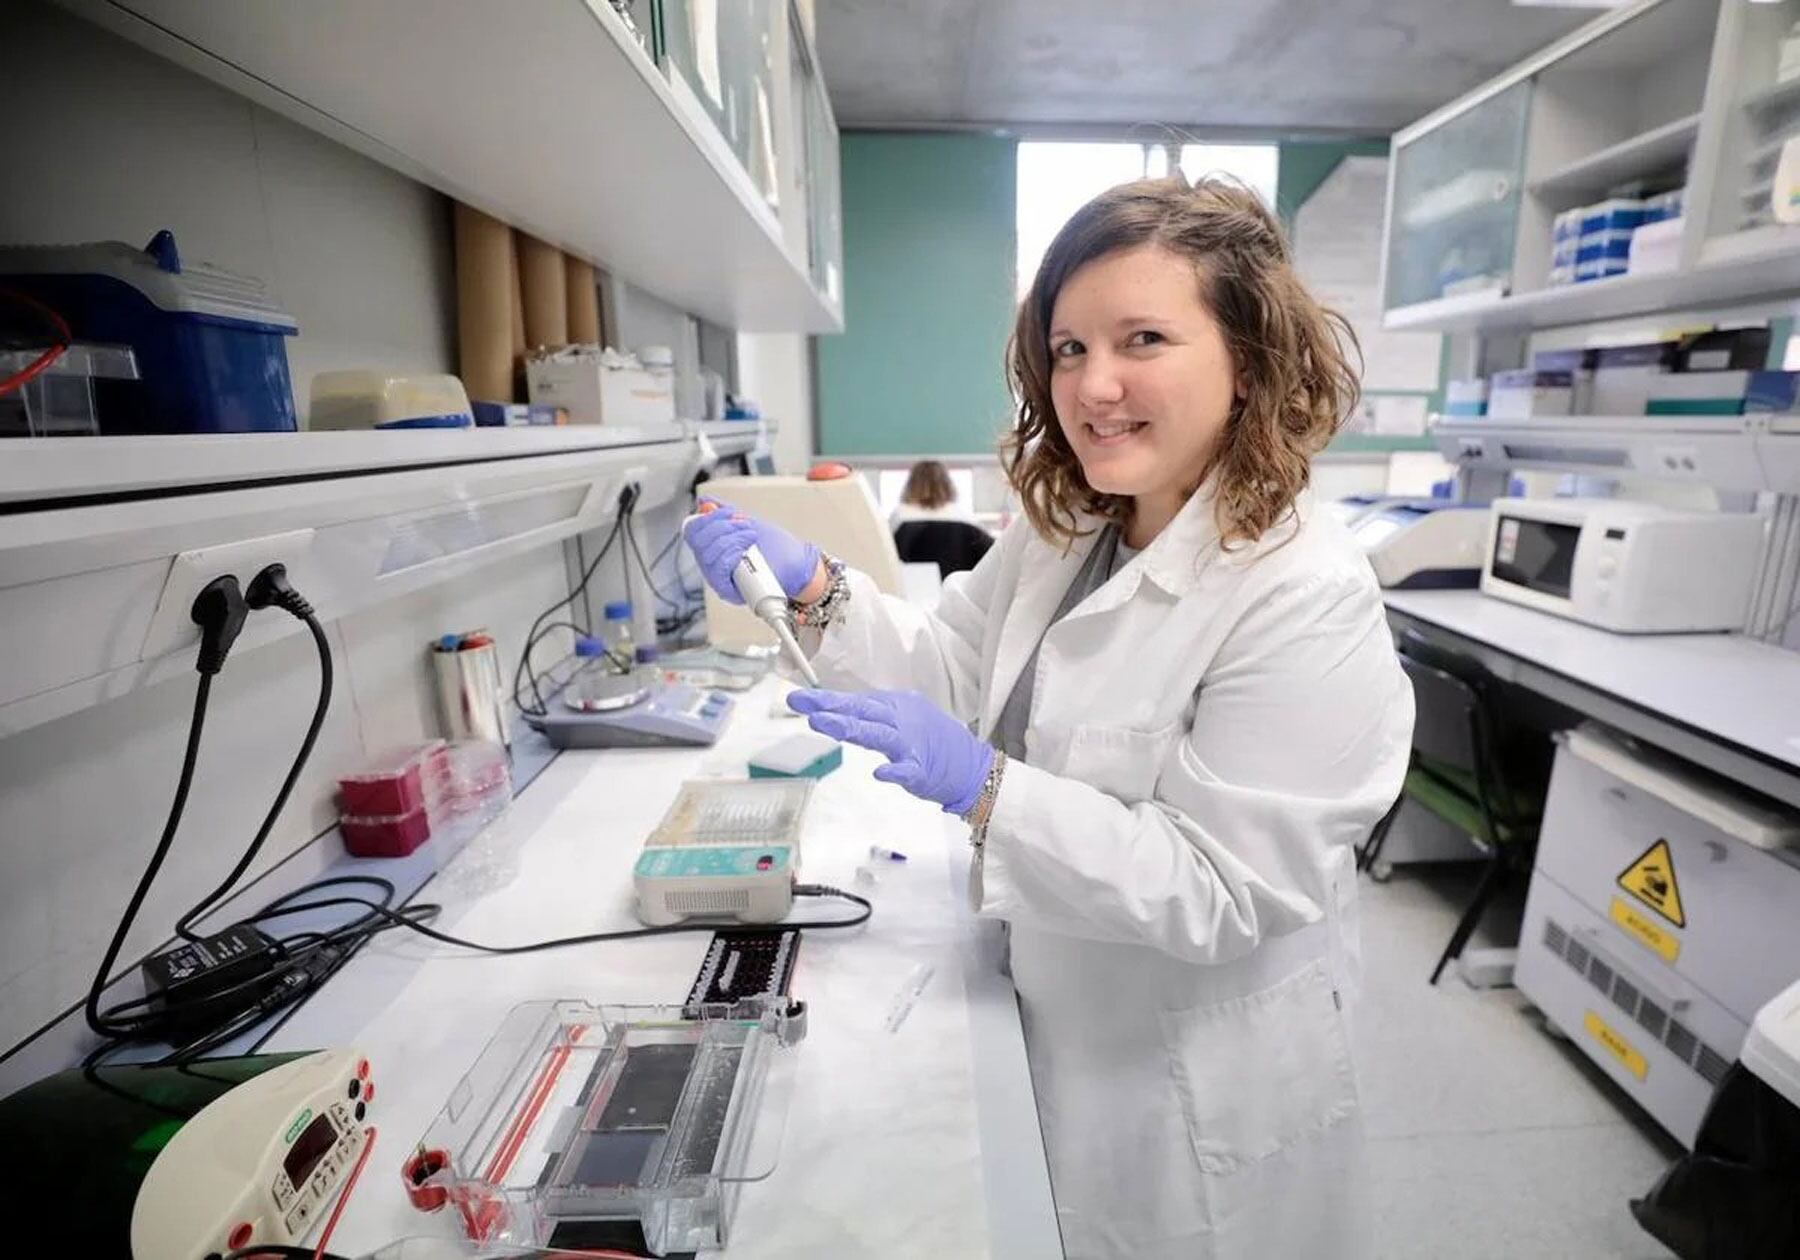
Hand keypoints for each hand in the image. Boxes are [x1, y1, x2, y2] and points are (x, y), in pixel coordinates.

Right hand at [682, 500, 820, 604]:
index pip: (692, 531)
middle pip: (697, 541)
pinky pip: (718, 570)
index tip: (730, 513)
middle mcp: (711, 564)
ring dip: (732, 538)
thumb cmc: (777, 548)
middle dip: (722, 526)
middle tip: (745, 525)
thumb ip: (725, 513)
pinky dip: (732, 554)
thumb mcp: (748, 524)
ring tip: (750, 537)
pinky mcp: (729, 591)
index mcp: (712, 548)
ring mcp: (719, 579)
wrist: (798, 565)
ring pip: (707, 554)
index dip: (707, 518)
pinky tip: (746, 550)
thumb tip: (705, 502)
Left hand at [788, 688, 993, 814]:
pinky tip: (880, 774)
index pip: (857, 701)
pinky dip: (895, 772)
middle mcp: (903, 719)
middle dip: (829, 706)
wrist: (973, 768)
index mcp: (897, 706)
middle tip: (800, 703)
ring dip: (849, 727)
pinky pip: (907, 771)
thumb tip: (838, 711)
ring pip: (878, 735)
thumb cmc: (933, 744)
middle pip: (862, 711)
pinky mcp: (924, 771)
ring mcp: (913, 745)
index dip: (827, 700)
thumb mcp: (903, 721)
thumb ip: (873, 718)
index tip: (799, 698)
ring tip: (821, 723)